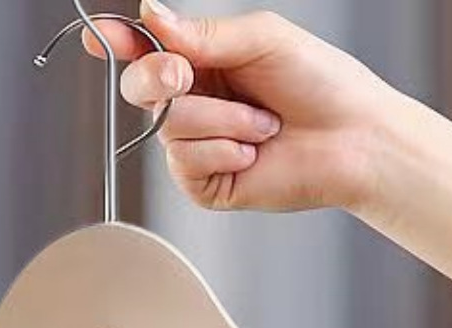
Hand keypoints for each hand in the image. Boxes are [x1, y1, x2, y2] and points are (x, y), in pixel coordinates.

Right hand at [89, 3, 399, 214]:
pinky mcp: (207, 185)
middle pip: (140, 88)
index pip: (148, 49)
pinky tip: (252, 154)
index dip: (119, 41)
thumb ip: (203, 34)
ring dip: (222, 120)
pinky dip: (223, 152)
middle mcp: (196, 103)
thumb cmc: (321, 83)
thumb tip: (151, 16)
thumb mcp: (260, 38)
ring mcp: (199, 146)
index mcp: (205, 61)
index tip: (98, 35)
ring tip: (263, 124)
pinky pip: (186, 164)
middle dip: (161, 77)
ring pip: (169, 127)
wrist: (353, 140)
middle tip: (188, 74)